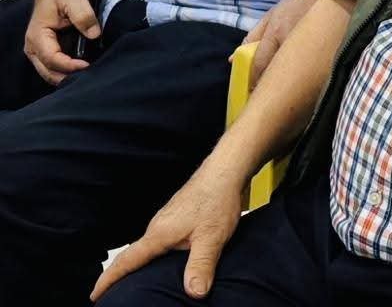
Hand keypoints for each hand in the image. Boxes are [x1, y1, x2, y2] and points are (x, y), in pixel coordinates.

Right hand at [25, 0, 100, 85]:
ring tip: (86, 73)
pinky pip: (54, 68)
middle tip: (89, 75)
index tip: (86, 65)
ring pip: (50, 74)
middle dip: (68, 76)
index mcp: (37, 36)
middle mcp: (33, 48)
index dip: (69, 65)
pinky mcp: (45, 53)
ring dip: (67, 76)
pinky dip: (66, 72)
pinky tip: (80, 70)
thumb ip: (83, 15)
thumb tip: (94, 34)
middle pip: (49, 72)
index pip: (51, 58)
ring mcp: (38, 52)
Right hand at [90, 163, 245, 300]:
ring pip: (147, 247)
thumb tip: (194, 293)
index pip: (127, 260)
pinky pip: (159, 240)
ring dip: (136, 264)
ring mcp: (167, 219)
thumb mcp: (211, 237)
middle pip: (133, 254)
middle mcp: (158, 226)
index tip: (94, 294)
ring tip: (130, 282)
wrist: (226, 170)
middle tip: (108, 294)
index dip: (109, 279)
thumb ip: (200, 265)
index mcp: (159, 233)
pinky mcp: (177, 215)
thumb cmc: (217, 199)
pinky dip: (153, 254)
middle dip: (118, 275)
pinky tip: (162, 260)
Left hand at [240, 0, 319, 88]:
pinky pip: (307, 71)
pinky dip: (301, 79)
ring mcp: (307, 47)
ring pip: (292, 75)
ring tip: (282, 93)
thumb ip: (251, 37)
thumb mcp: (271, 15)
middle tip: (265, 98)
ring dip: (285, 85)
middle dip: (268, 87)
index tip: (251, 91)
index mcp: (276, 32)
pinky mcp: (320, 52)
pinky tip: (300, 85)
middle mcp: (290, 41)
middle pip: (276, 73)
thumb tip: (232, 59)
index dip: (253, 80)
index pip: (260, 64)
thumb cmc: (296, 5)